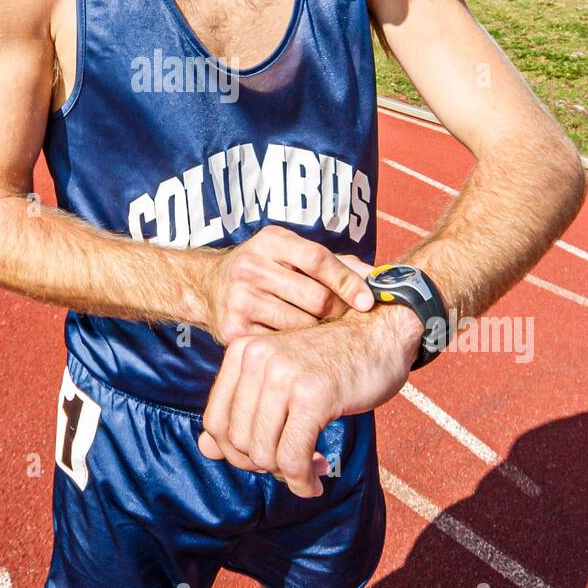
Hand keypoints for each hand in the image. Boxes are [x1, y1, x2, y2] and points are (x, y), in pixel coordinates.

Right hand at [195, 225, 374, 345]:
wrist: (208, 286)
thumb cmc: (265, 268)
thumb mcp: (292, 253)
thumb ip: (335, 263)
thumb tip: (379, 278)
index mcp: (271, 241)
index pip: (319, 260)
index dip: (349, 282)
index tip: (368, 301)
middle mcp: (251, 267)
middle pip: (315, 297)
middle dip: (335, 311)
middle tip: (339, 318)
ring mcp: (240, 299)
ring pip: (302, 325)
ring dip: (317, 331)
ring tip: (317, 328)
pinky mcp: (233, 330)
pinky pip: (282, 344)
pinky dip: (295, 346)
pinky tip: (296, 342)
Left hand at [198, 306, 420, 496]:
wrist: (380, 335)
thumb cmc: (330, 362)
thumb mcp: (279, 379)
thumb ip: (242, 411)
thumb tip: (206, 449)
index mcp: (242, 351)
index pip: (215, 422)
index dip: (234, 453)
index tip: (264, 459)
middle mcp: (256, 358)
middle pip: (238, 442)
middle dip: (264, 466)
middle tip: (293, 467)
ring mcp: (284, 375)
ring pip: (264, 453)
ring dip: (288, 475)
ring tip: (311, 470)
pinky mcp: (313, 394)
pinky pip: (293, 457)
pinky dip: (303, 479)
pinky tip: (317, 479)